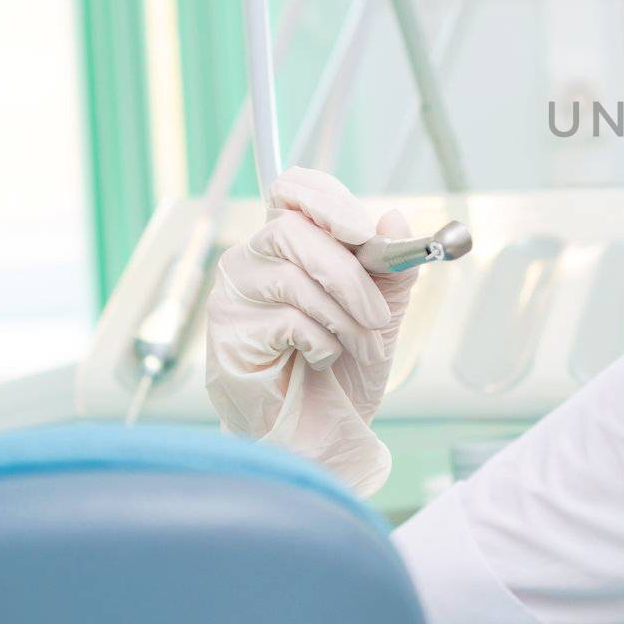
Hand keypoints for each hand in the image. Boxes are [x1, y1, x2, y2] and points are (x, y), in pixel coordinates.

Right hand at [205, 167, 417, 495]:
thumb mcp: (382, 309)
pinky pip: (286, 321)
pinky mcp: (227, 337)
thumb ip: (390, 265)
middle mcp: (252, 261)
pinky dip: (323, 343)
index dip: (323, 198)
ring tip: (363, 346)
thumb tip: (396, 218)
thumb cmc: (346, 366)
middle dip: (350, 274)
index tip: (362, 228)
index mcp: (289, 243)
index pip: (290, 190)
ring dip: (344, 316)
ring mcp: (233, 297)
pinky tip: (323, 361)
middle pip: (292, 231)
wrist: (325, 432)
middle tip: (380, 314)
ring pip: (293, 278)